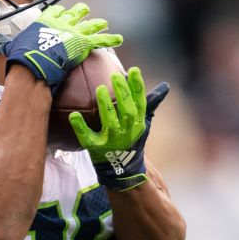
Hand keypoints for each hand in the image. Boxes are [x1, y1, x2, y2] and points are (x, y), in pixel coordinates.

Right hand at [0, 3, 122, 92]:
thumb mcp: (10, 46)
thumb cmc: (21, 56)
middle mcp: (61, 22)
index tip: (62, 11)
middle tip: (83, 10)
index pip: (54, 11)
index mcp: (44, 20)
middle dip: (79, 11)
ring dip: (96, 23)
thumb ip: (4, 43)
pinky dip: (110, 39)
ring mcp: (74, 31)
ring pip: (89, 24)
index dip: (59, 11)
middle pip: (73, 13)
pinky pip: (100, 40)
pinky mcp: (83, 42)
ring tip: (102, 22)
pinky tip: (119, 39)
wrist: (34, 63)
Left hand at [68, 67, 169, 190]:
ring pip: (110, 122)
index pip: (140, 102)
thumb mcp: (144, 123)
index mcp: (139, 123)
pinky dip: (81, 127)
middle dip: (122, 93)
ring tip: (100, 89)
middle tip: (115, 76)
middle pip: (127, 110)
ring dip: (106, 106)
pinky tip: (73, 115)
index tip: (134, 70)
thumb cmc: (132, 140)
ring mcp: (112, 140)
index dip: (138, 86)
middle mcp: (127, 131)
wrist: (123, 169)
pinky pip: (88, 137)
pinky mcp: (96, 148)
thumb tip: (165, 86)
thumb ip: (151, 103)